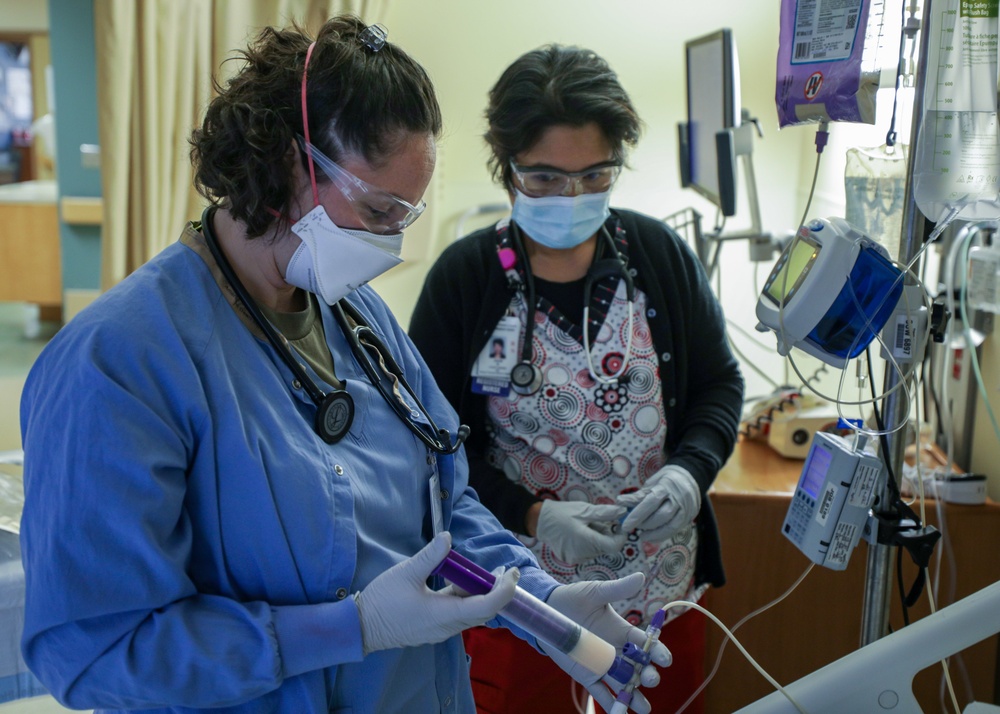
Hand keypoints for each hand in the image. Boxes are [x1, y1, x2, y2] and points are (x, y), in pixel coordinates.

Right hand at [354, 532, 518, 653]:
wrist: (361, 627)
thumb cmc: (383, 602)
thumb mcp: (406, 573)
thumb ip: (431, 556)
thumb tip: (447, 538)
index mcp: (445, 614)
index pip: (487, 606)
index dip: (504, 589)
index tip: (512, 572)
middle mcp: (448, 626)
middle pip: (484, 611)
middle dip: (498, 590)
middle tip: (505, 570)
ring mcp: (441, 630)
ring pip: (472, 613)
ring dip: (482, 594)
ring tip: (487, 572)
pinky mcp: (434, 628)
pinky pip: (459, 614)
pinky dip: (467, 598)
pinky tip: (461, 582)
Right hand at [536, 500, 626, 563]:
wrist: (540, 521)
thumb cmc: (563, 513)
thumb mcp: (586, 510)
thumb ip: (606, 513)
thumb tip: (624, 512)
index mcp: (586, 541)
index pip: (614, 546)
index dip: (621, 536)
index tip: (619, 525)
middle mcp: (582, 554)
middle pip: (606, 547)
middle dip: (607, 534)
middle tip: (596, 521)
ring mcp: (576, 559)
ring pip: (597, 550)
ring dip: (597, 538)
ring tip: (584, 526)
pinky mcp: (571, 560)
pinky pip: (588, 552)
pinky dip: (588, 543)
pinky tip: (578, 534)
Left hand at [543, 573, 671, 713]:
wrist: (548, 609)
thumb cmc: (574, 598)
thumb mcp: (596, 592)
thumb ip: (618, 589)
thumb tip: (641, 576)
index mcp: (623, 631)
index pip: (646, 644)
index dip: (658, 651)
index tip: (665, 658)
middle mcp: (617, 651)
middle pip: (639, 667)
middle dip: (648, 675)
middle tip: (650, 679)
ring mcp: (603, 665)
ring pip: (624, 684)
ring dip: (634, 696)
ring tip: (644, 708)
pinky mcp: (587, 675)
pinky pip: (601, 692)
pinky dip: (611, 703)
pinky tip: (619, 713)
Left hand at [617, 465, 700, 540]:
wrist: (689, 477)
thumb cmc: (665, 480)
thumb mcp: (651, 483)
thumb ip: (638, 495)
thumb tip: (620, 503)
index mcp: (666, 486)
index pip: (650, 503)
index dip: (637, 515)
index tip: (625, 525)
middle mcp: (678, 498)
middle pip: (661, 516)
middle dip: (646, 524)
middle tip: (634, 527)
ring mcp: (687, 508)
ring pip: (671, 526)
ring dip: (655, 534)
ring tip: (643, 536)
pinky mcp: (690, 517)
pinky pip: (676, 530)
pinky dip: (663, 535)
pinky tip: (653, 537)